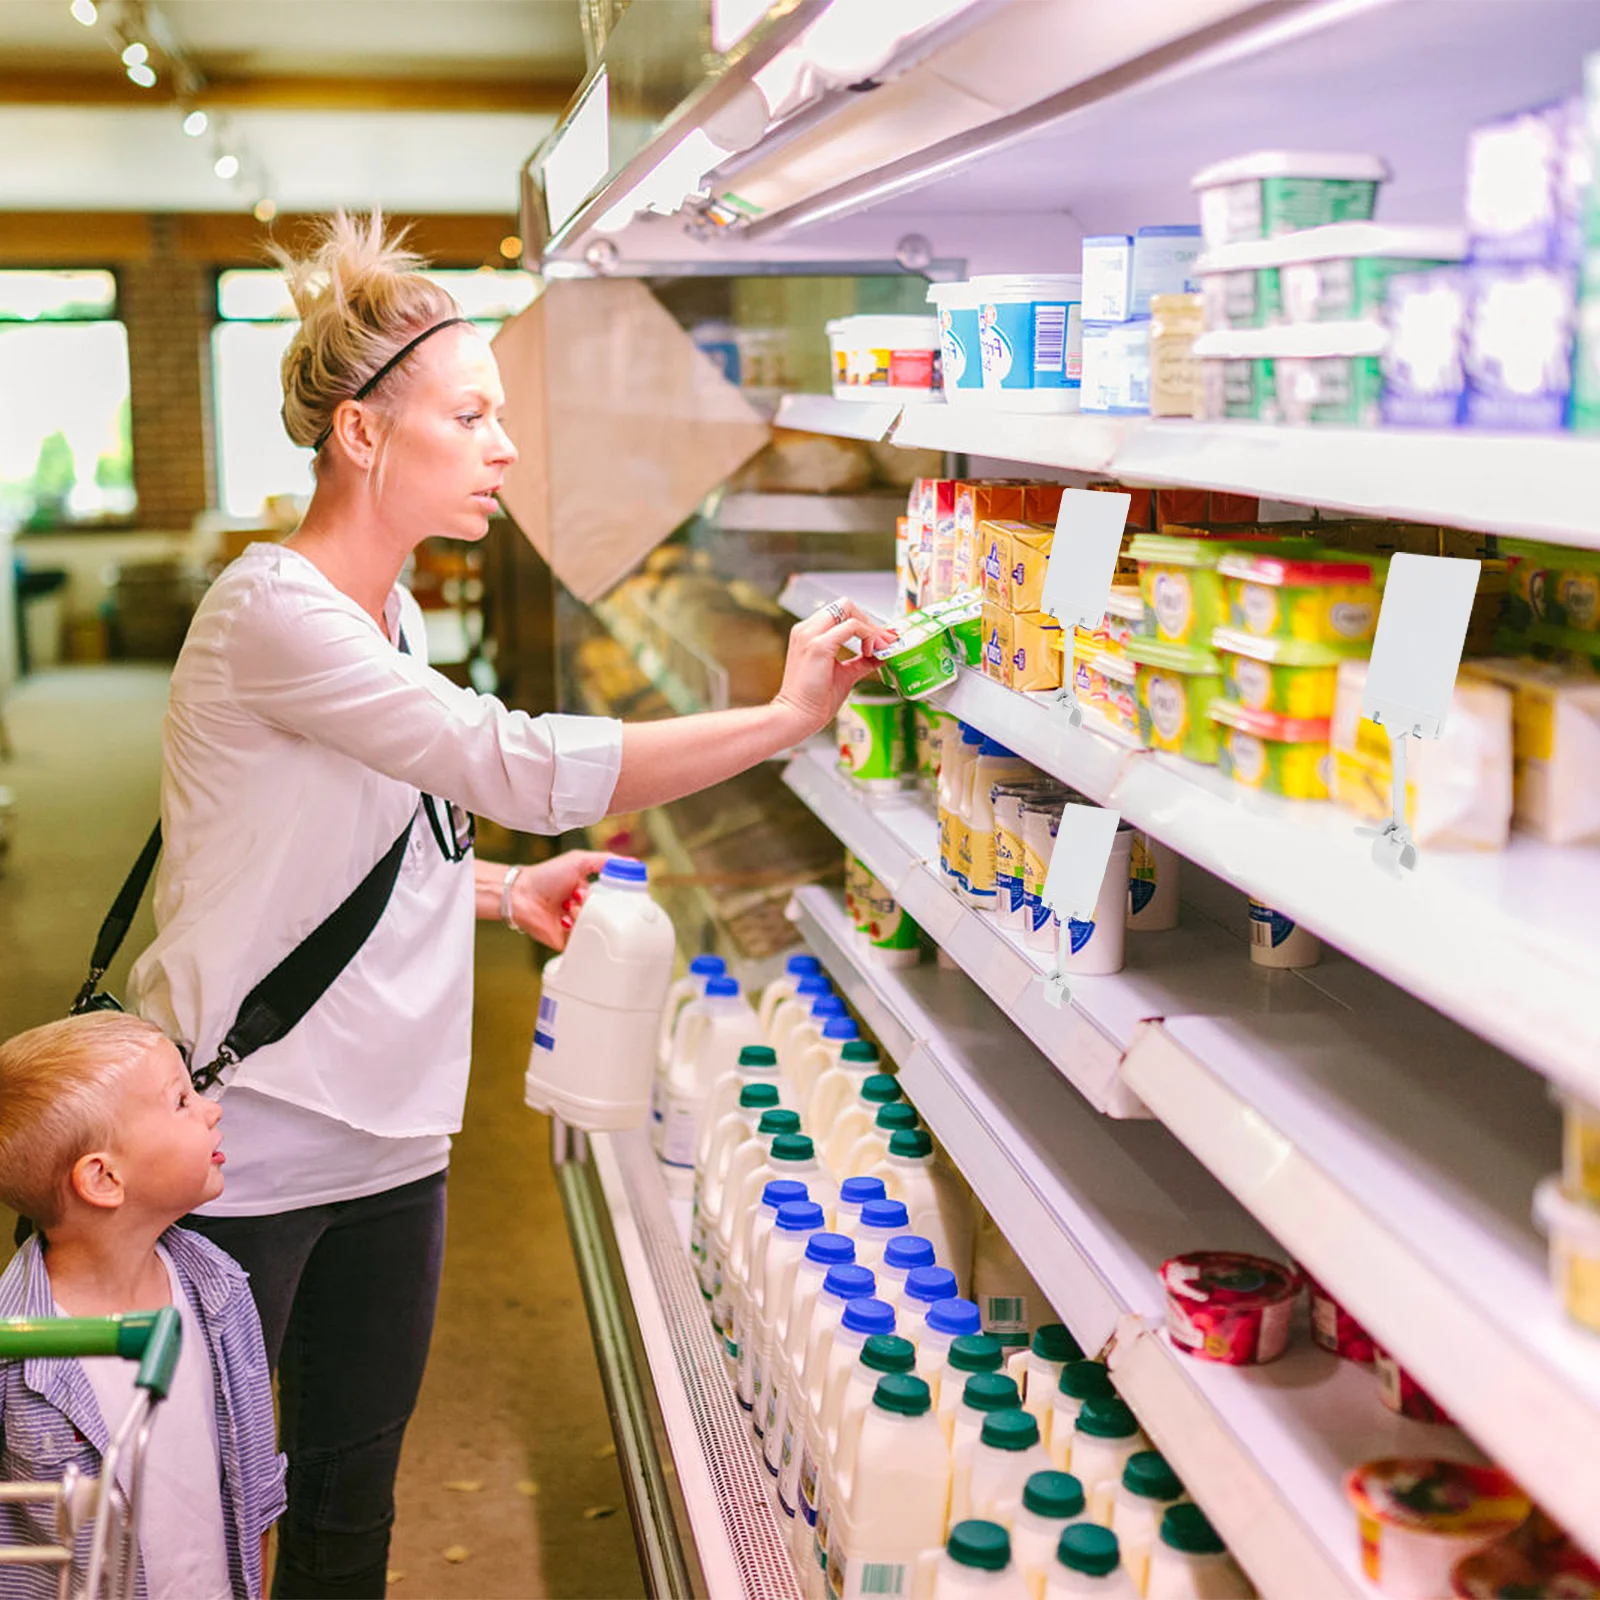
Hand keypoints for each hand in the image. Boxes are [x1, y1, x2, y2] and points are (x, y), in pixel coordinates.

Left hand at [509, 850, 609, 949]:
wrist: (520, 895)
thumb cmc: (545, 876)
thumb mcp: (579, 861)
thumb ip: (607, 860)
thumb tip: (633, 863)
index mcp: (589, 892)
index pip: (612, 898)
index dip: (614, 896)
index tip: (617, 894)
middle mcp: (584, 910)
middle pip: (605, 914)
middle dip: (594, 904)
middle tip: (579, 896)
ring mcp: (576, 927)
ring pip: (594, 928)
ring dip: (581, 915)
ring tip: (567, 906)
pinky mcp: (567, 942)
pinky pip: (583, 944)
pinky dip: (575, 930)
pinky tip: (564, 920)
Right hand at [772, 601, 897, 736]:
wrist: (797, 716)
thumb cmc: (814, 700)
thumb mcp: (845, 674)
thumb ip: (862, 661)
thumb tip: (882, 655)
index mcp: (809, 634)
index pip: (840, 613)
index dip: (864, 622)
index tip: (882, 639)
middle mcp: (807, 629)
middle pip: (845, 605)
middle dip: (869, 621)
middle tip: (884, 641)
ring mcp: (810, 635)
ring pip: (848, 609)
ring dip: (870, 626)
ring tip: (880, 647)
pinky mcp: (818, 646)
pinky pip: (852, 626)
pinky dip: (868, 635)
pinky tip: (871, 651)